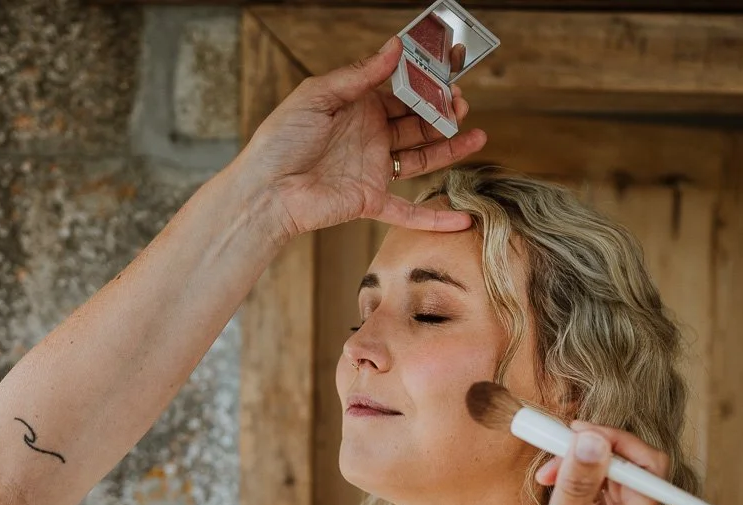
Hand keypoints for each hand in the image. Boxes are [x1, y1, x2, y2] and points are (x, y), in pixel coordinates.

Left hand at [237, 37, 487, 242]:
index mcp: (357, 106)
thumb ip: (359, 74)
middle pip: (416, 122)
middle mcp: (369, 136)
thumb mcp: (317, 95)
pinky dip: (434, 218)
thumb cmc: (281, 140)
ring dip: (450, 149)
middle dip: (443, 113)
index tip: (452, 71)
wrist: (265, 191)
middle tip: (462, 105)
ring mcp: (372, 169)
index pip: (400, 91)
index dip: (426, 83)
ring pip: (421, 158)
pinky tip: (462, 220)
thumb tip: (394, 47)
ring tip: (477, 137)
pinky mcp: (370, 201)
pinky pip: (408, 211)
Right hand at [501, 424, 664, 504]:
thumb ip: (576, 488)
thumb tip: (594, 440)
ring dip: (581, 474)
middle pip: (631, 475)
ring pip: (615, 490)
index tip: (575, 431)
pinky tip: (551, 500)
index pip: (648, 468)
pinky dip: (579, 496)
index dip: (616, 441)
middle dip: (592, 455)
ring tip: (542, 479)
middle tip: (548, 451)